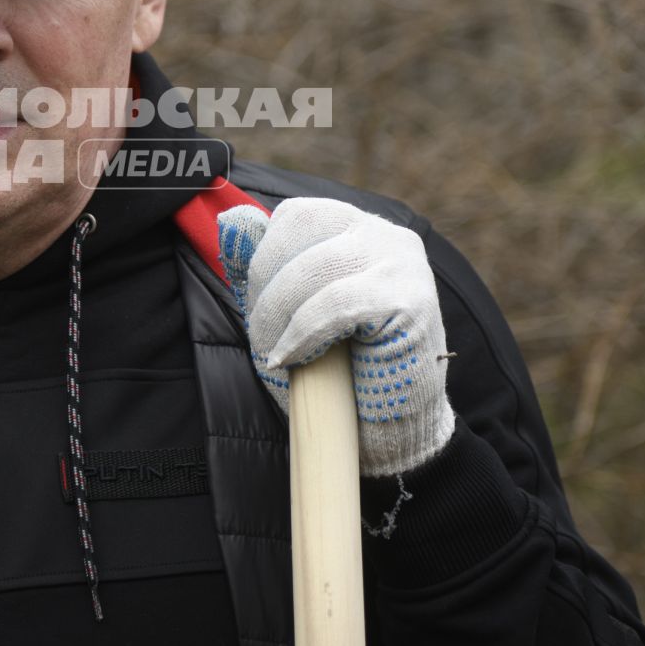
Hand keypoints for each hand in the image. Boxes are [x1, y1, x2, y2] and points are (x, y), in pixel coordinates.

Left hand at [215, 198, 455, 476]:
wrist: (384, 430)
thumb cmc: (333, 371)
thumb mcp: (286, 311)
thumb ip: (262, 266)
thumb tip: (233, 221)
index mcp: (360, 229)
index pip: (298, 215)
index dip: (264, 256)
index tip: (256, 304)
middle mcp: (387, 236)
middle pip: (301, 232)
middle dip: (266, 287)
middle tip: (261, 336)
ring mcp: (404, 265)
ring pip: (314, 268)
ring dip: (278, 314)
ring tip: (274, 352)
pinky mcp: (410, 303)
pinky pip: (335, 305)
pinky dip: (302, 334)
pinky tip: (291, 359)